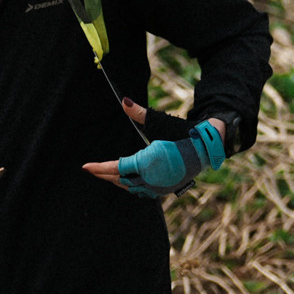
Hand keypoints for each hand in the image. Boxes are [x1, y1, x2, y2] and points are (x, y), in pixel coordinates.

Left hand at [83, 108, 227, 199]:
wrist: (208, 146)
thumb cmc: (182, 132)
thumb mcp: (159, 122)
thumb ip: (139, 113)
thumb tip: (124, 101)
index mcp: (147, 162)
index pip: (116, 167)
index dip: (99, 168)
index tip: (85, 166)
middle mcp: (151, 178)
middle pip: (120, 180)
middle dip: (105, 175)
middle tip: (92, 170)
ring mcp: (159, 186)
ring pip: (131, 188)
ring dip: (118, 181)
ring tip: (107, 175)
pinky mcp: (166, 189)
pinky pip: (142, 191)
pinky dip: (132, 186)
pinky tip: (128, 180)